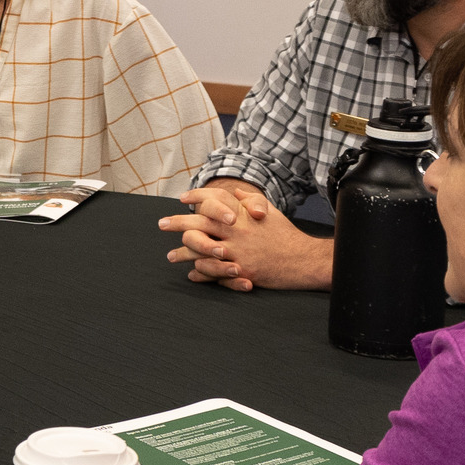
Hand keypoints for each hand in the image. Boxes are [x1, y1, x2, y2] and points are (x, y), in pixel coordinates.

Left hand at [160, 182, 333, 291]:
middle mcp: (237, 230)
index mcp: (242, 214)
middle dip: (177, 223)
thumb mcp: (269, 210)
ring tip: (171, 256)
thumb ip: (250, 199)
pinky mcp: (240, 271)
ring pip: (200, 250)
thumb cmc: (284, 234)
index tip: (183, 199)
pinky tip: (192, 274)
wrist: (303, 259)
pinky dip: (200, 273)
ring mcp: (237, 251)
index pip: (214, 199)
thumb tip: (235, 190)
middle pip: (199, 223)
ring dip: (183, 253)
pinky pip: (212, 272)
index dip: (196, 197)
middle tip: (162, 224)